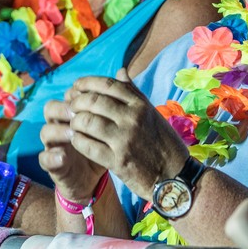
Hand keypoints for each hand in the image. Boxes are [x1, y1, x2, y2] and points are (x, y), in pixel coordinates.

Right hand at [39, 97, 106, 203]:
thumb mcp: (112, 126)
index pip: (67, 96)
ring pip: (45, 131)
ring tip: (72, 134)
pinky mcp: (53, 165)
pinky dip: (51, 157)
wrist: (94, 179)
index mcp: (73, 114)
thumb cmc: (103, 147)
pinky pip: (45, 159)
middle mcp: (60, 126)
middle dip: (64, 108)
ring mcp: (54, 145)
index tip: (90, 95)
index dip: (76, 93)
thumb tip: (122, 71)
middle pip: (51, 108)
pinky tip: (62, 157)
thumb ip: (114, 102)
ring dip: (57, 131)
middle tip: (79, 112)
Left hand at [56, 69, 188, 201]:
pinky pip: (87, 145)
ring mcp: (125, 139)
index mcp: (140, 105)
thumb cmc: (163, 143)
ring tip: (74, 124)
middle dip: (76, 102)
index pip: (107, 84)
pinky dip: (77, 141)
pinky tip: (77, 140)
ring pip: (87, 122)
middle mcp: (133, 118)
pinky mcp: (118, 161)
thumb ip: (133, 93)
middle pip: (92, 101)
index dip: (86, 83)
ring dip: (75, 122)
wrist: (176, 177)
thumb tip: (120, 70)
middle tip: (71, 107)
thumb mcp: (151, 114)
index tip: (76, 87)